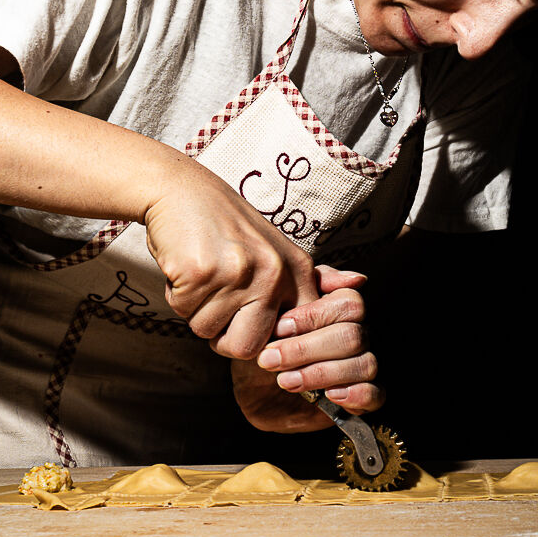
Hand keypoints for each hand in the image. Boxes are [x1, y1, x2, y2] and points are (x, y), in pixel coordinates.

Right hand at [144, 158, 317, 359]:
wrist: (180, 188)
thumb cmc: (225, 223)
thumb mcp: (275, 247)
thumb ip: (311, 277)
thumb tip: (360, 282)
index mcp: (296, 270)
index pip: (295, 337)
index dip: (267, 344)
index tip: (249, 328)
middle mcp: (274, 273)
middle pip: (248, 348)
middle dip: (223, 336)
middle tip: (215, 304)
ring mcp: (239, 273)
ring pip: (209, 332)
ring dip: (197, 311)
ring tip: (202, 275)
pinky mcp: (202, 273)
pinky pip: (185, 312)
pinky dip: (177, 297)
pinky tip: (186, 268)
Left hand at [231, 266, 383, 432]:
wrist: (251, 391)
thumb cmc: (264, 346)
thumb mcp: (272, 312)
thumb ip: (305, 286)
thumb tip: (356, 278)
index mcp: (340, 312)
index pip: (349, 303)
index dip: (314, 316)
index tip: (278, 328)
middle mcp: (357, 336)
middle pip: (353, 335)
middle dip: (307, 348)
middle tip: (271, 358)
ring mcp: (360, 368)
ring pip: (364, 364)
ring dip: (321, 373)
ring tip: (285, 380)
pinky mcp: (361, 400)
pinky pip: (375, 395)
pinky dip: (354, 395)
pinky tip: (328, 395)